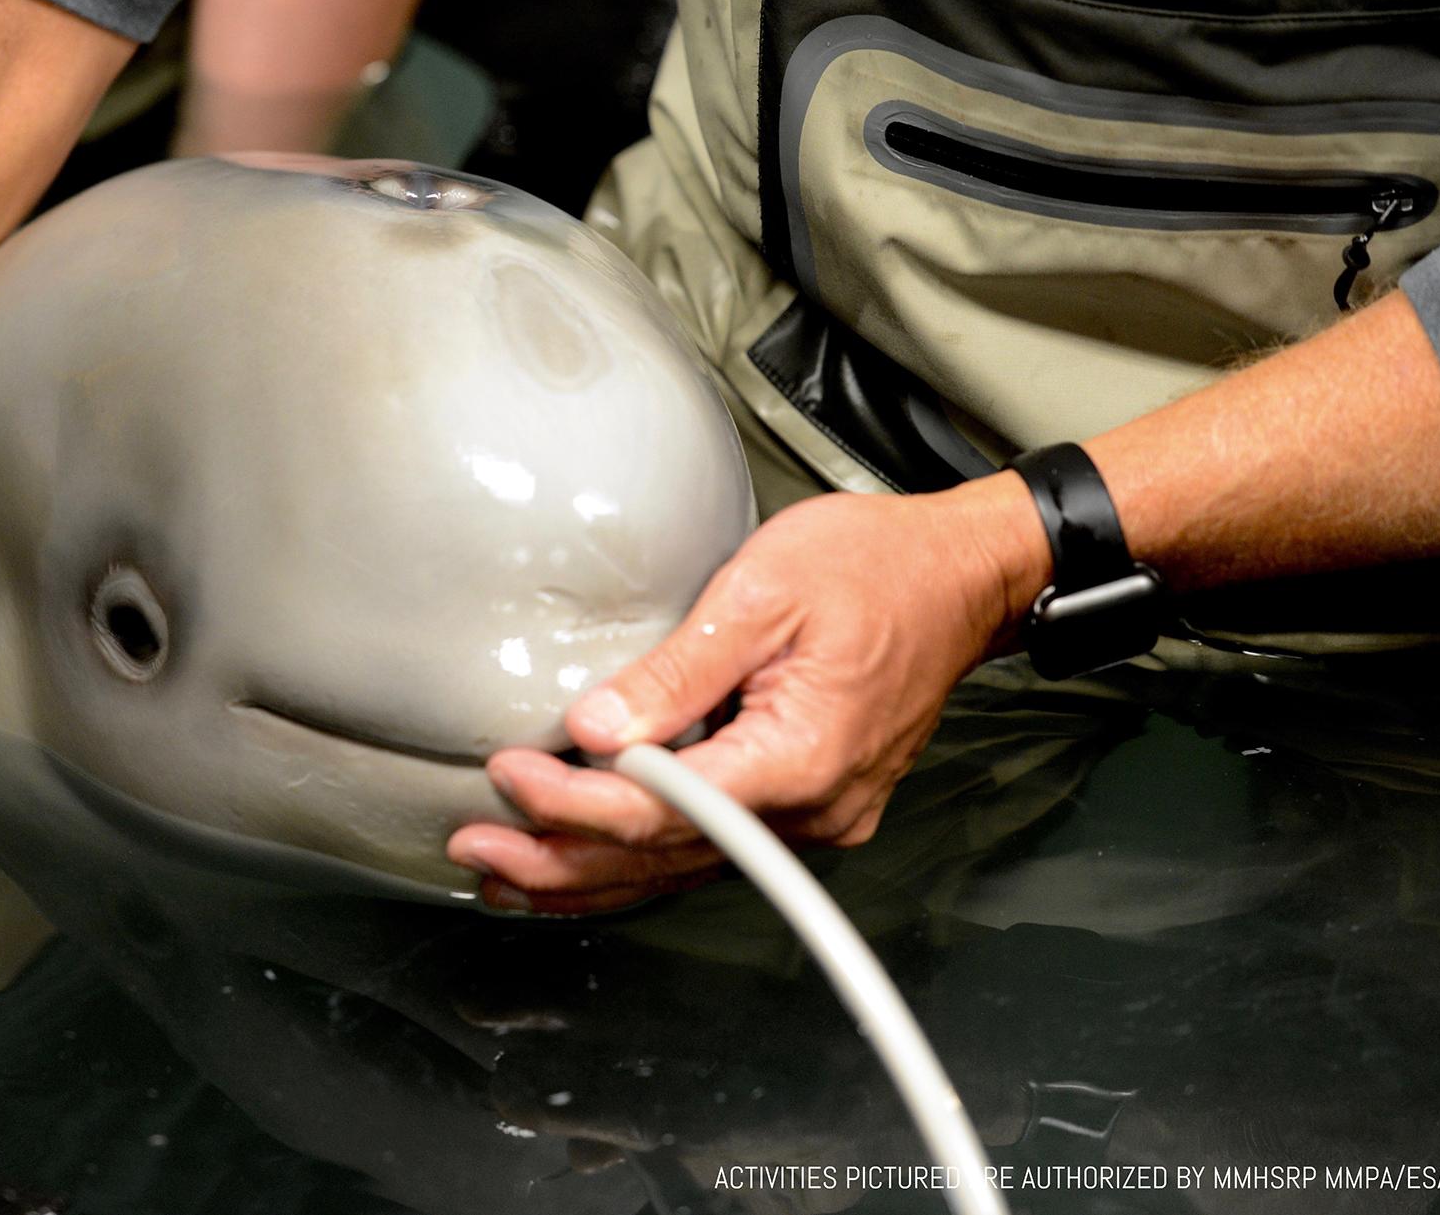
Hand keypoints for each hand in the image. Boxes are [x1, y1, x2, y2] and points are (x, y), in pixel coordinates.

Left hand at [447, 475, 1050, 912]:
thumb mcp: (764, 592)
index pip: (664, 808)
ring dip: (592, 872)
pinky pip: (711, 848)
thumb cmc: (877, 567)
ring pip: (684, 867)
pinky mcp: (809, 805)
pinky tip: (588, 860)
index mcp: (801, 757)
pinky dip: (643, 856)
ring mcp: (816, 817)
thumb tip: (597, 727)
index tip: (508, 775)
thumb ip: (678, 669)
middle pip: (666, 858)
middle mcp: (812, 810)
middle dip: (561, 859)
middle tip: (475, 847)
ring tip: (505, 870)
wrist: (964, 577)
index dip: (574, 803)